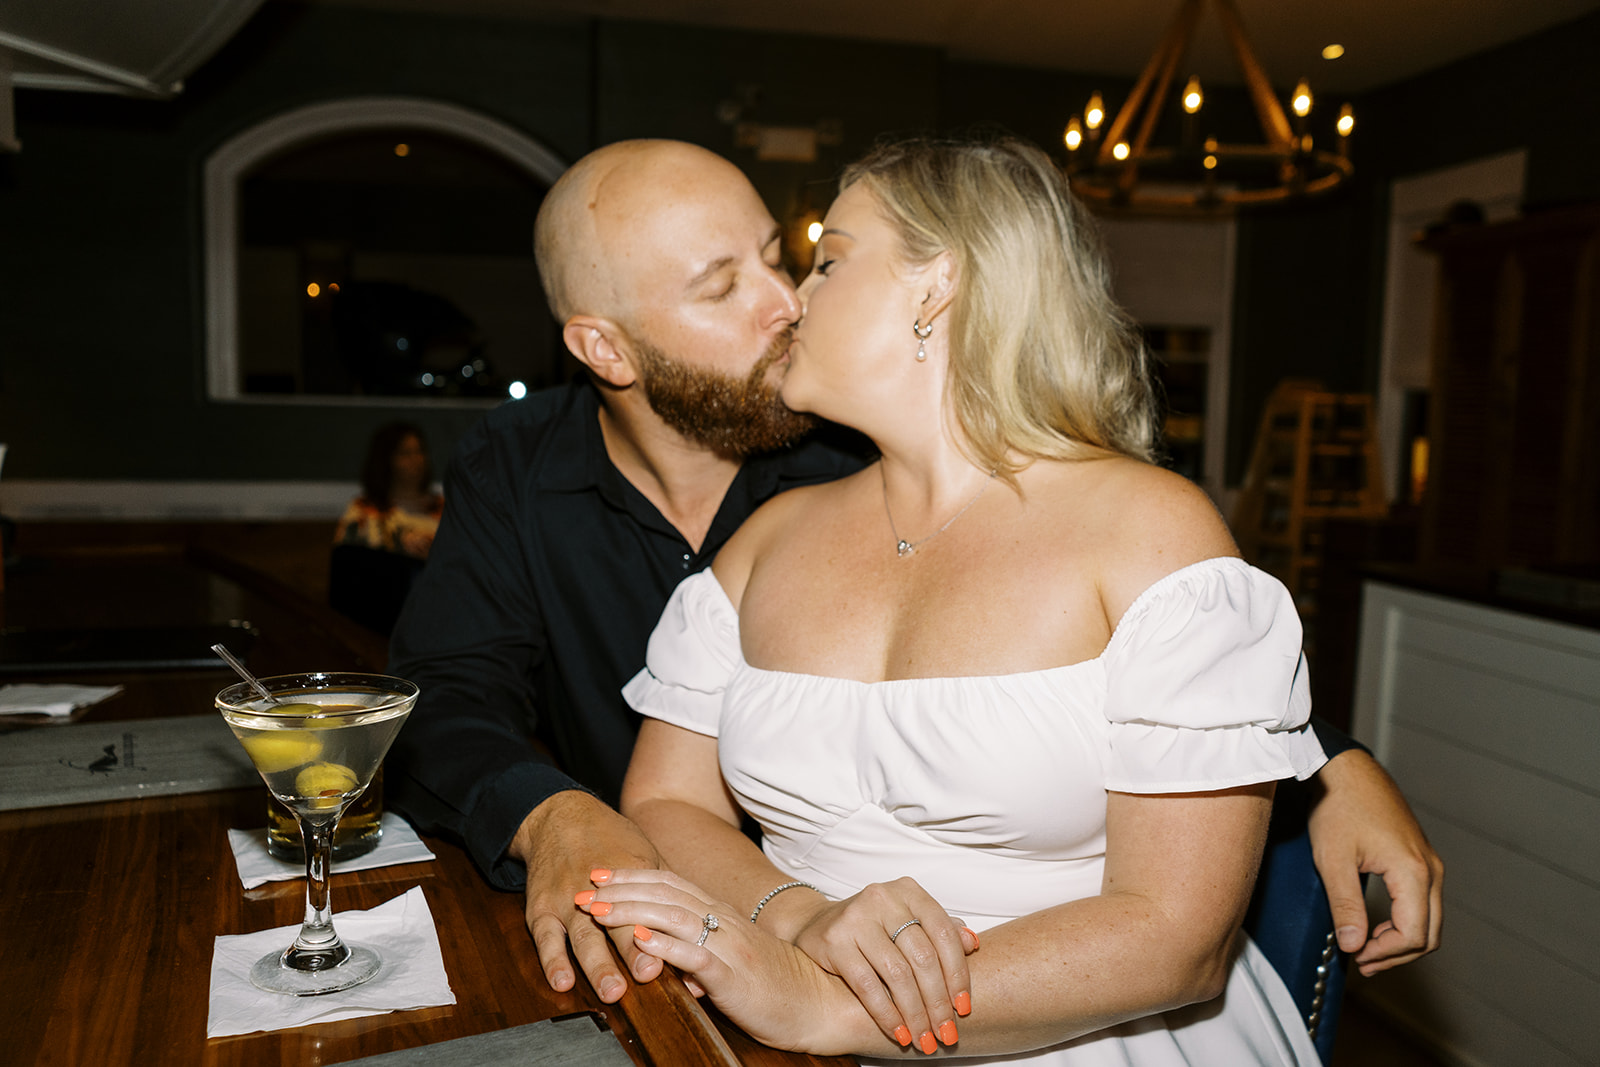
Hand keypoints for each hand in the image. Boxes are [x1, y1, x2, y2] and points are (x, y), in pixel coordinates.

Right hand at [507, 790, 663, 1000]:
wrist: (559, 816)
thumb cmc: (609, 837)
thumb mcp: (643, 853)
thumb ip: (665, 890)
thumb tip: (698, 922)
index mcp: (631, 874)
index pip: (648, 909)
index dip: (659, 932)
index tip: (674, 954)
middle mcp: (599, 890)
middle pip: (617, 924)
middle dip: (631, 951)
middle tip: (647, 975)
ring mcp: (567, 899)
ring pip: (583, 935)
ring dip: (597, 965)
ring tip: (611, 990)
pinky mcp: (540, 908)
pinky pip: (545, 937)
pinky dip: (552, 960)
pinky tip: (562, 981)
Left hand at [579, 869, 880, 1056]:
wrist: (819, 1003)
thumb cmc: (774, 984)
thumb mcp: (729, 958)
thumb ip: (697, 947)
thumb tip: (659, 950)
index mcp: (721, 914)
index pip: (670, 883)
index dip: (632, 874)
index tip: (599, 873)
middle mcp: (724, 922)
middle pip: (664, 894)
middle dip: (620, 890)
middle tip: (583, 889)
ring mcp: (730, 946)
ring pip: (675, 918)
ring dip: (633, 911)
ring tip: (600, 911)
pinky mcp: (735, 976)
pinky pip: (698, 956)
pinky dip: (668, 946)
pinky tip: (643, 941)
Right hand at [788, 878, 976, 1051]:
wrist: (818, 924)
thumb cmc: (874, 926)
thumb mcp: (908, 919)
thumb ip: (940, 929)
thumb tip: (972, 943)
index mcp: (908, 891)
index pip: (943, 933)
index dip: (958, 974)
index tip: (964, 1008)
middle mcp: (883, 899)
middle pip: (922, 957)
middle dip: (938, 1002)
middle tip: (947, 1033)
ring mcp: (856, 918)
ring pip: (897, 974)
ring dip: (915, 1014)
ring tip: (925, 1039)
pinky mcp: (834, 941)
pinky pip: (867, 986)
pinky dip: (886, 1014)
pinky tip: (899, 1032)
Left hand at [1307, 750, 1443, 974]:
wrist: (1345, 769)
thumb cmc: (1338, 806)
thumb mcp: (1334, 860)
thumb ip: (1345, 906)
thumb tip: (1352, 945)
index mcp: (1414, 872)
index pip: (1414, 935)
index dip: (1386, 954)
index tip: (1356, 956)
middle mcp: (1430, 869)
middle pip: (1429, 933)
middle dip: (1397, 955)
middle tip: (1363, 963)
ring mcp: (1428, 862)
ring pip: (1428, 919)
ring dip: (1401, 940)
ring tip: (1366, 949)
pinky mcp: (1419, 857)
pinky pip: (1422, 901)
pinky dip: (1404, 921)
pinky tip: (1375, 926)